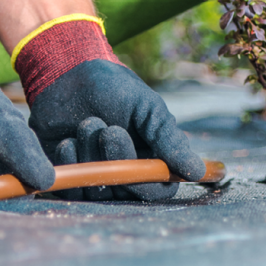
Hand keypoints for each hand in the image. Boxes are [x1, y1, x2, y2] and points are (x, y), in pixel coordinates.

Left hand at [15, 17, 203, 200]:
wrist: (67, 74)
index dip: (148, 182)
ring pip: (98, 190)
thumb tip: (197, 172)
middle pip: (127, 192)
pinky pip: (71, 189)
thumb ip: (170, 140)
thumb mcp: (148, 108)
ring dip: (91, 157)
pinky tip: (67, 140)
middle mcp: (124, 172)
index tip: (137, 157)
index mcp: (150, 158)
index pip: (159, 190)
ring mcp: (95, 175)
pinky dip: (71, 164)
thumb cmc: (113, 87)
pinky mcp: (68, 175)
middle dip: (117, 161)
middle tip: (109, 130)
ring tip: (87, 123)